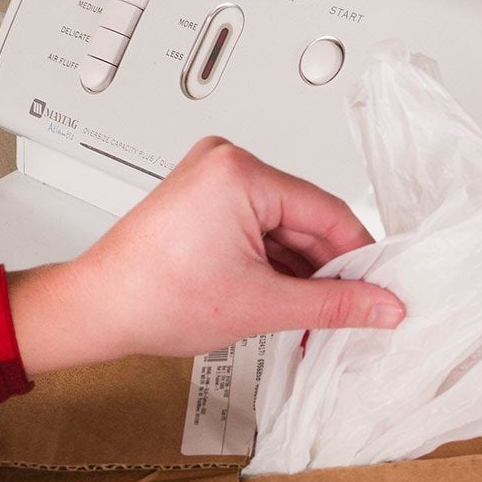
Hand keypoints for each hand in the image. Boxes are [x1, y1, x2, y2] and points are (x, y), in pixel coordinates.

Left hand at [7, 138, 404, 375]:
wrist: (98, 309)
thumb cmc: (154, 297)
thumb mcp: (263, 305)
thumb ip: (334, 304)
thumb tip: (383, 305)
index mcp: (242, 173)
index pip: (329, 213)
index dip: (361, 259)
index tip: (383, 289)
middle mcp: (228, 164)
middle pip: (308, 222)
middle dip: (328, 272)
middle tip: (352, 313)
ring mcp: (215, 182)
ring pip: (286, 232)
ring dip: (302, 275)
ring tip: (312, 317)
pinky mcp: (206, 203)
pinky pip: (261, 234)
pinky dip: (276, 269)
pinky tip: (286, 301)